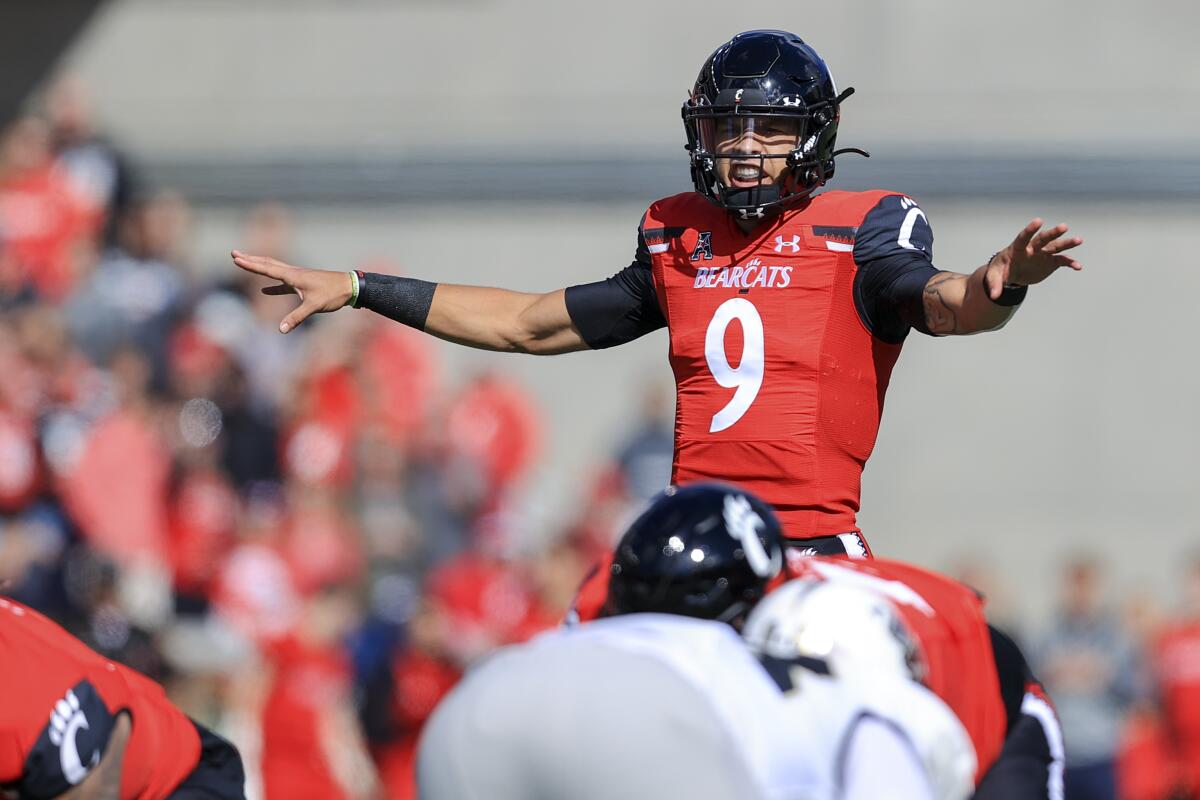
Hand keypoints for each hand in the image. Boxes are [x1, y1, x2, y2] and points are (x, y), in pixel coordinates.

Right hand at [231, 251, 354, 332]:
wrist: (350, 286)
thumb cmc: (333, 294)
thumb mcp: (314, 306)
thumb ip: (297, 317)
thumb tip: (281, 329)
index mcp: (294, 276)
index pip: (267, 269)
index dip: (250, 265)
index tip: (236, 259)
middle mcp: (294, 273)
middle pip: (267, 264)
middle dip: (250, 259)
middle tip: (233, 253)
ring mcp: (298, 277)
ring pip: (274, 269)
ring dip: (259, 267)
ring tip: (246, 263)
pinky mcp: (303, 283)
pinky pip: (283, 282)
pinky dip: (273, 284)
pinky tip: (266, 290)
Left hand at [984, 219, 1082, 298]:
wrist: (1011, 273)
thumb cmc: (1001, 271)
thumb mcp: (995, 277)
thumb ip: (995, 284)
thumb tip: (993, 296)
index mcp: (1017, 249)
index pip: (1023, 237)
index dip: (1030, 230)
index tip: (1039, 221)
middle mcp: (1032, 248)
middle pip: (1043, 239)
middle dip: (1053, 233)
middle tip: (1064, 227)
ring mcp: (1043, 254)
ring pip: (1056, 247)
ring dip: (1067, 244)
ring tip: (1079, 240)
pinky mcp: (1050, 262)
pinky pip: (1062, 261)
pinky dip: (1070, 263)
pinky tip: (1078, 267)